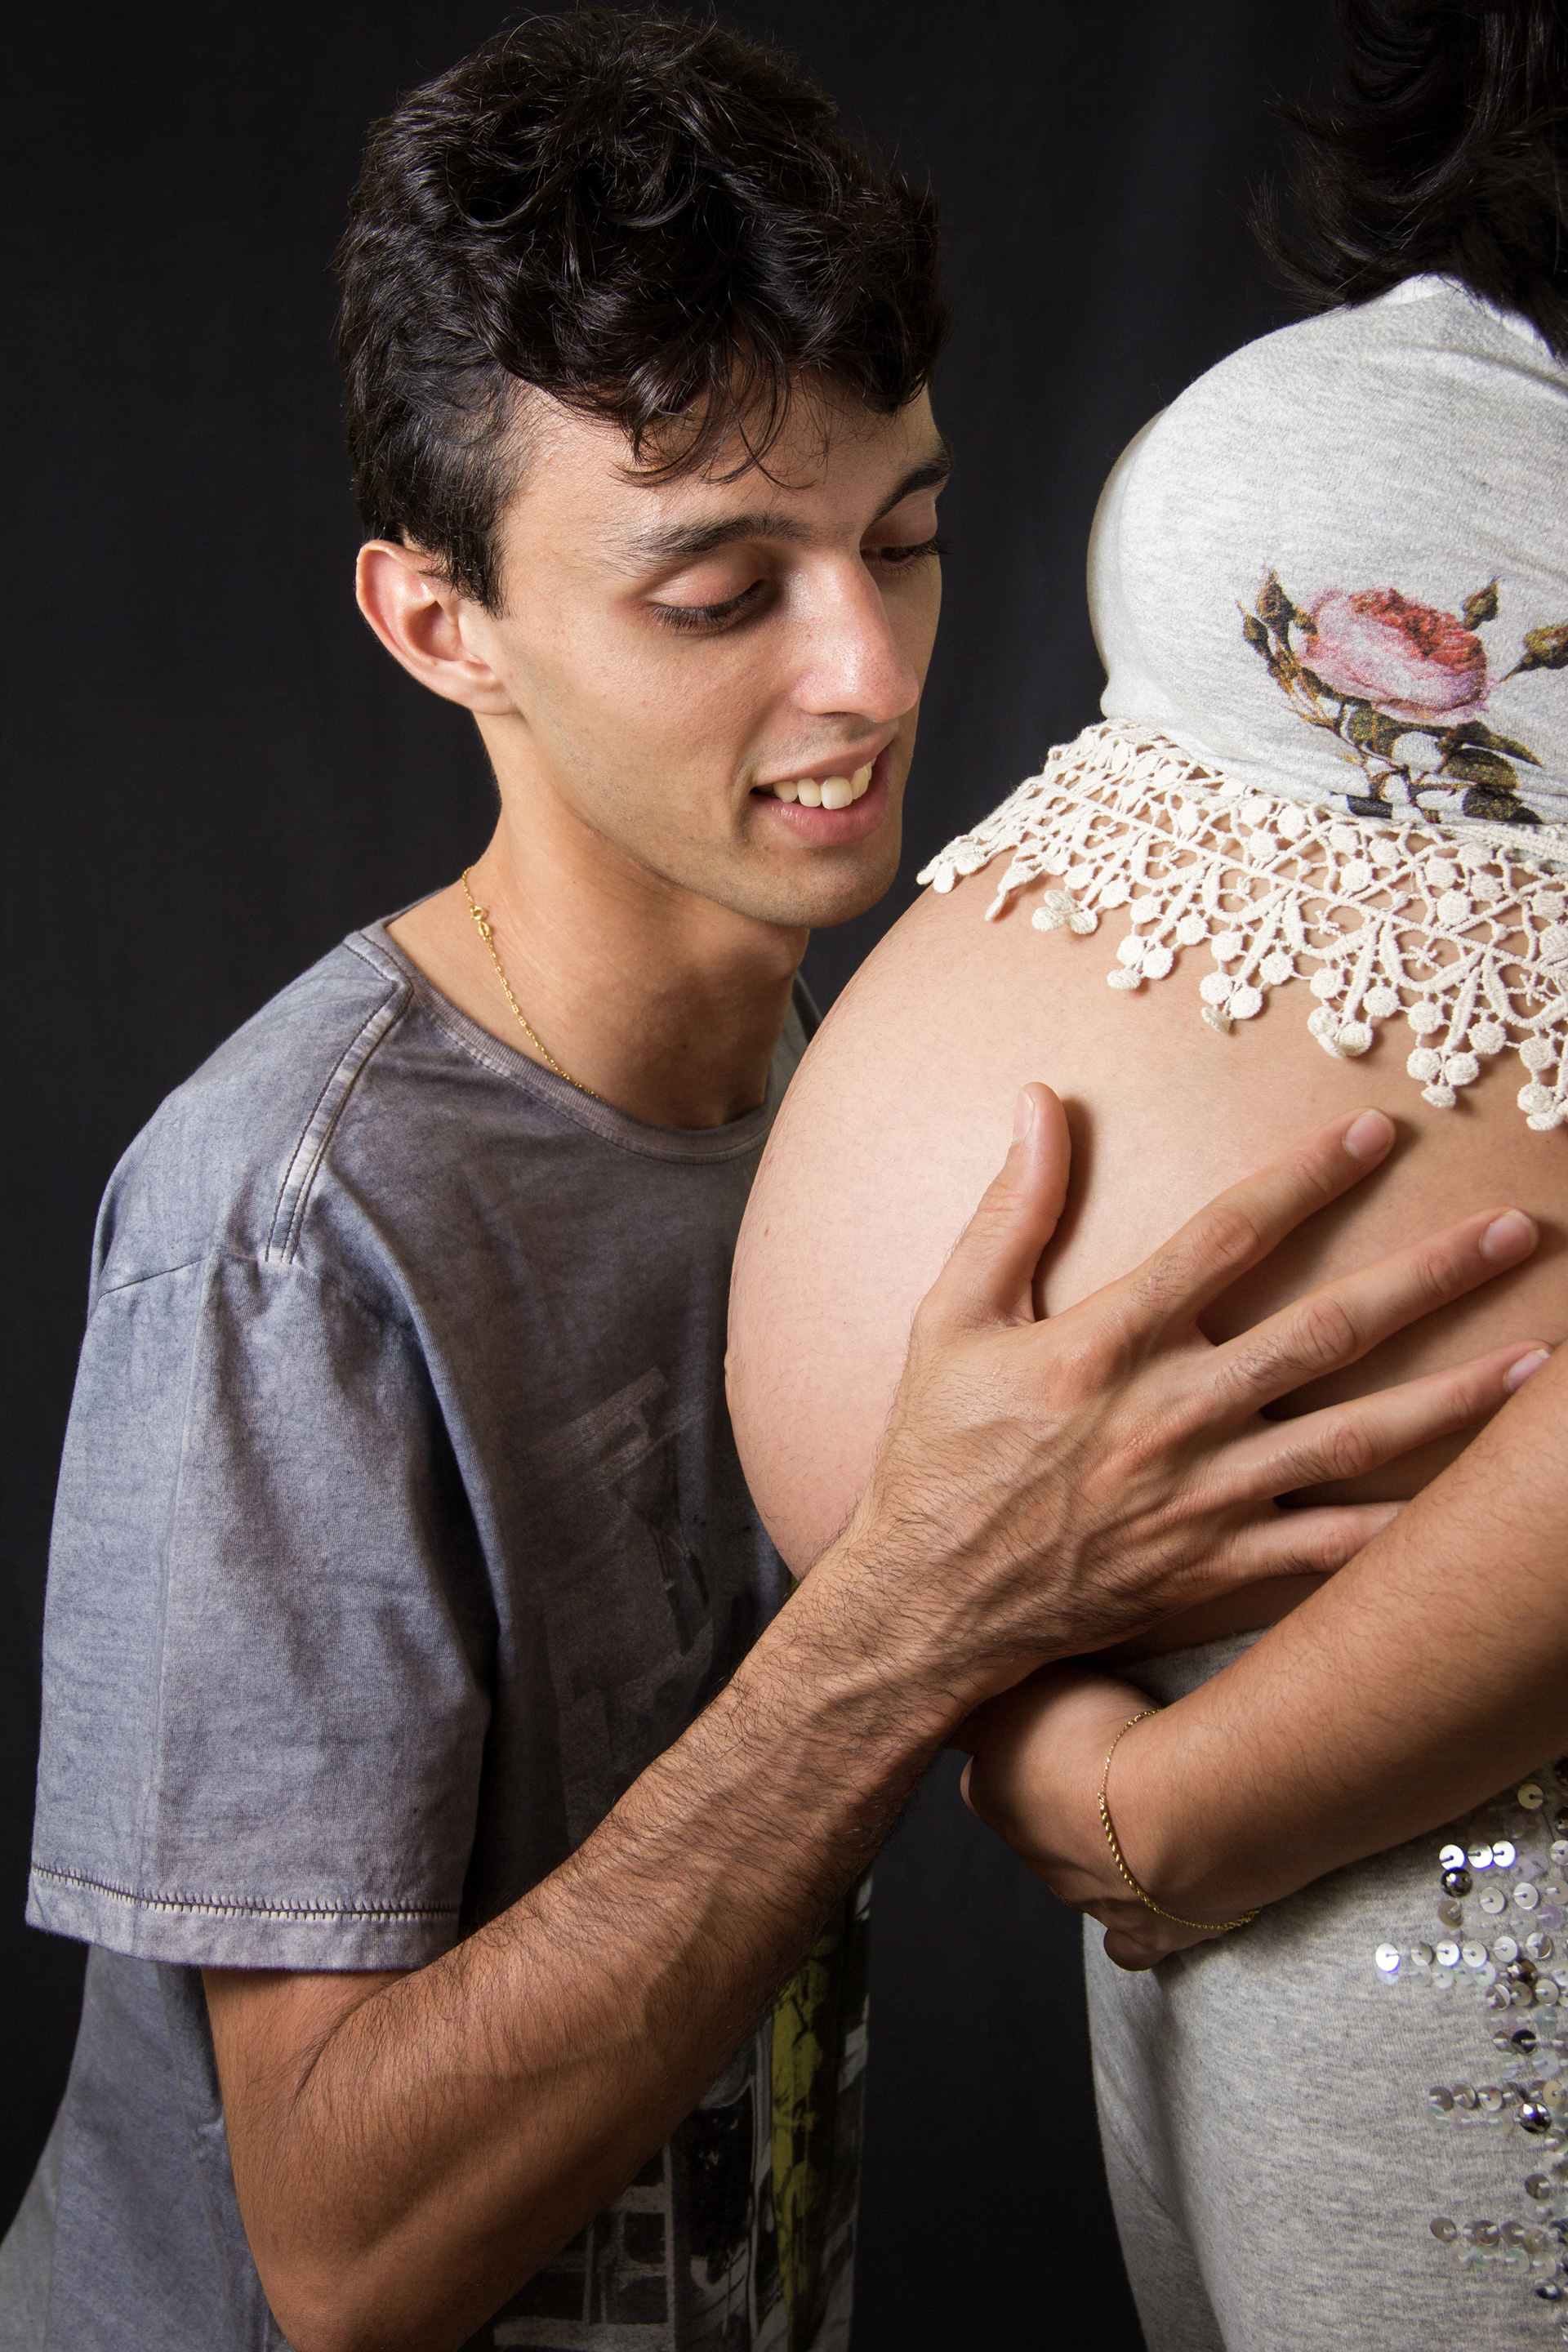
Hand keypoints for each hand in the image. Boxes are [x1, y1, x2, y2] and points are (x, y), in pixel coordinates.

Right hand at [818, 1086, 1542, 1712]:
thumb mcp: (951, 1318)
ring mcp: (1203, 1496)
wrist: (928, 1604)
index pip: (1227, 1236)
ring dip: (1455, 1396)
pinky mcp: (1216, 1567)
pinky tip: (1475, 1510)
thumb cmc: (935, 1454)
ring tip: (1538, 1360)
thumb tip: (1040, 1100)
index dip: (1307, 1179)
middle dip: (1429, 1277)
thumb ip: (1010, 1209)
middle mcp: (1170, 1414)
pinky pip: (1328, 1550)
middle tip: (1513, 1232)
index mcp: (1107, 1342)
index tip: (1376, 1133)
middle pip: (1325, 1331)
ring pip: (1354, 1438)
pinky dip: (1405, 1531)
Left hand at [958, 1667, 1210, 1969]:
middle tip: (1111, 1764)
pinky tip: (1156, 1902)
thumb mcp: (1031, 1676)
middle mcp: (1032, 1854)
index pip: (981, 1780)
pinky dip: (1137, 1926)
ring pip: (1081, 1879)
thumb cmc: (1104, 1733)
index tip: (1042, 1734)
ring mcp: (1086, 1900)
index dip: (1011, 1756)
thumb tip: (967, 1676)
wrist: (1176, 1811)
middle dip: (1064, 1805)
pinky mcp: (1144, 1932)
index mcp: (995, 1796)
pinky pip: (1130, 1941)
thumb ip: (1002, 1691)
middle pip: (1035, 1830)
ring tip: (1152, 1813)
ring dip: (1108, 1851)